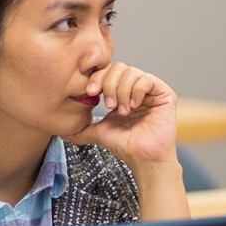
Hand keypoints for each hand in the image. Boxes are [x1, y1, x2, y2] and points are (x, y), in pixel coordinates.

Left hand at [63, 63, 177, 168]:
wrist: (142, 157)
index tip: (90, 93)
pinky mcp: (164, 93)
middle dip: (109, 85)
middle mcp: (136, 87)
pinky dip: (136, 91)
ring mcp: (150, 89)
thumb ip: (81, 129)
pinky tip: (133, 106)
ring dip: (121, 91)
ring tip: (122, 110)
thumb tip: (60, 131)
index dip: (97, 78)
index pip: (107, 72)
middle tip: (108, 105)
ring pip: (131, 72)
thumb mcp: (97, 132)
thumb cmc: (124, 145)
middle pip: (118, 67)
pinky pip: (147, 79)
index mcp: (121, 91)